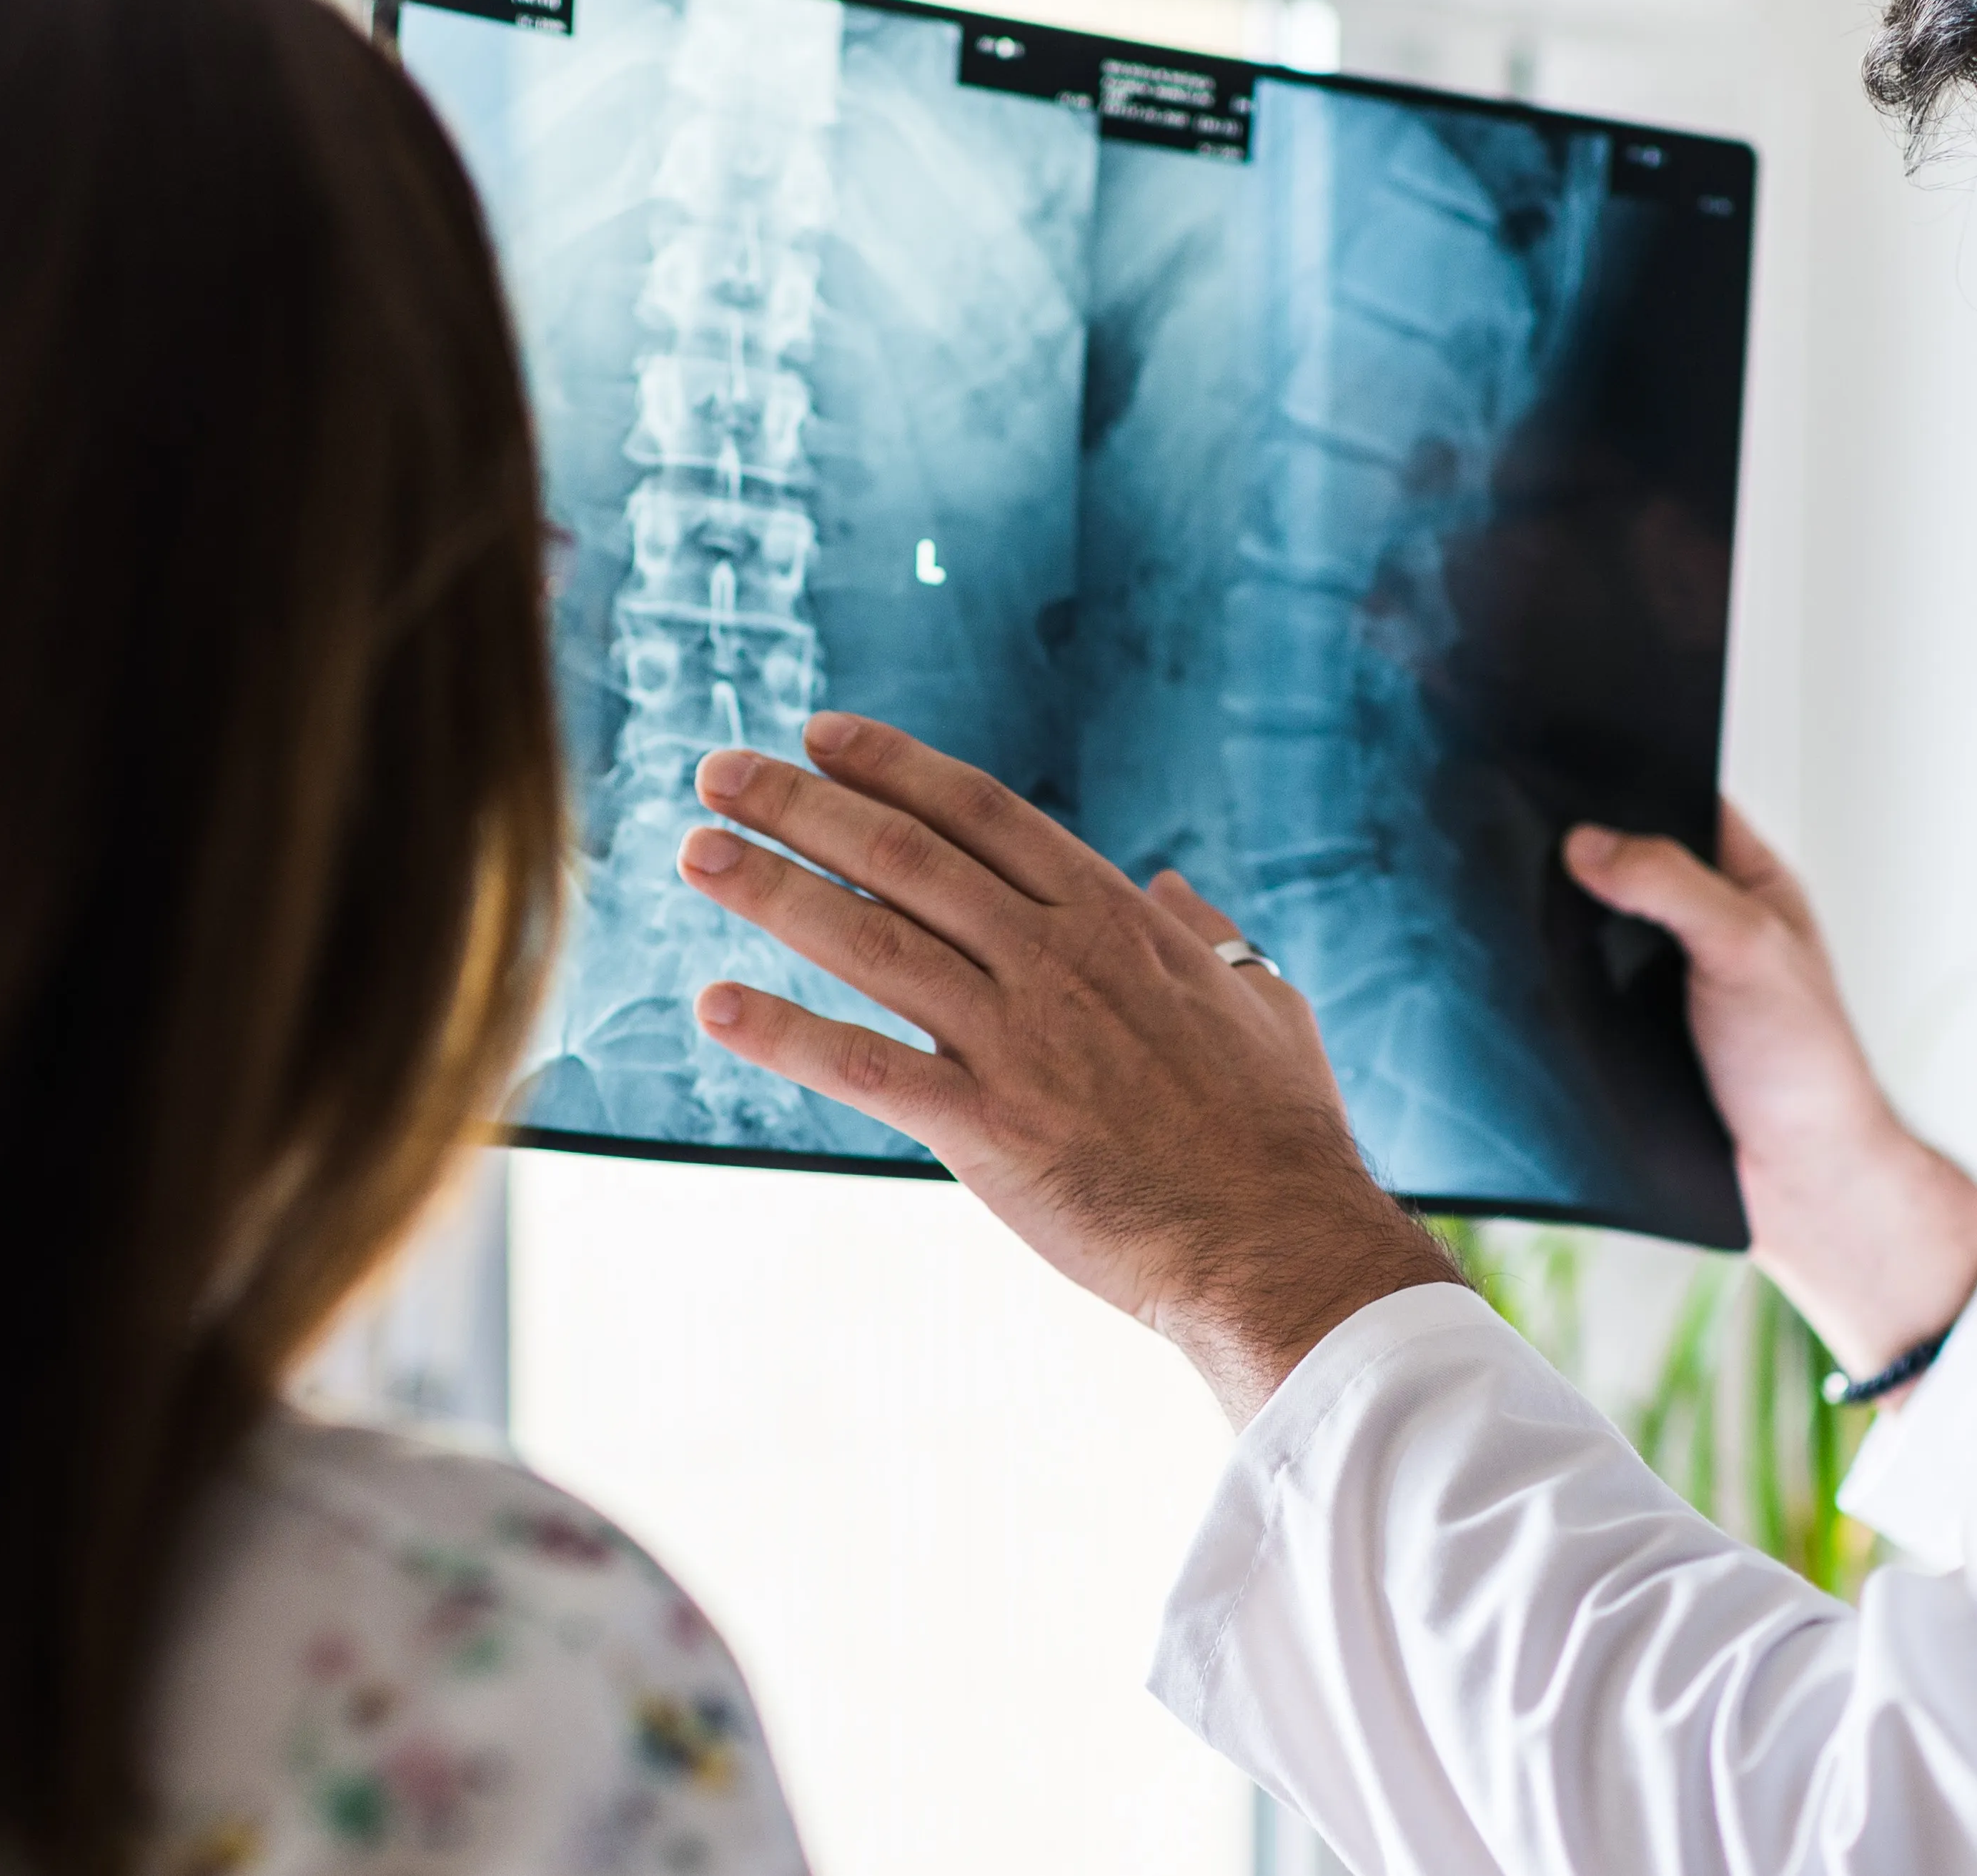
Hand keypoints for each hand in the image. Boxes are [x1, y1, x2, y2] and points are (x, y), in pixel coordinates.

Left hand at [677, 712, 1461, 1424]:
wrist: (1276, 1241)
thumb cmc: (1279, 1132)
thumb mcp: (1265, 1003)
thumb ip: (1210, 936)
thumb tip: (1174, 887)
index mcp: (1113, 920)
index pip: (979, 811)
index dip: (890, 766)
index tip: (820, 735)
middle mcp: (1055, 960)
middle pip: (904, 857)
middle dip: (800, 805)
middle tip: (718, 773)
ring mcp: (1018, 1040)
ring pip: (869, 942)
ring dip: (772, 891)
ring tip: (697, 853)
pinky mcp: (988, 1128)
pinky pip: (864, 1068)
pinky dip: (784, 1033)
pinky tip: (717, 1006)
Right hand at [1565, 802, 1976, 1384]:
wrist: (1796, 1183)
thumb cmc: (1804, 1064)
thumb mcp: (1746, 950)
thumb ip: (1670, 886)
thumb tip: (1583, 842)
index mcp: (1747, 882)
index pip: (1678, 801)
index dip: (1624, 777)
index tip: (1556, 756)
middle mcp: (1701, 924)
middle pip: (1622, 862)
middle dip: (1573, 851)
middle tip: (1507, 825)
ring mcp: (1661, 980)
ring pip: (1590, 928)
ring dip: (1551, 923)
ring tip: (1491, 893)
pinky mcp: (1627, 1034)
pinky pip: (1575, 990)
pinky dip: (1547, 984)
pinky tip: (1510, 973)